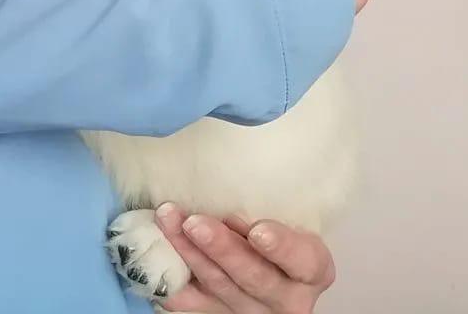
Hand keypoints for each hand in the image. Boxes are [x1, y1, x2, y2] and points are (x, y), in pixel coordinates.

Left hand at [154, 203, 335, 313]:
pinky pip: (191, 301)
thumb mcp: (285, 215)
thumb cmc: (276, 226)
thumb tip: (231, 168)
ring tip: (168, 220)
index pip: (304, 261)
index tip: (259, 230)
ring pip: (218, 286)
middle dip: (222, 249)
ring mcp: (250, 309)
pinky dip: (171, 277)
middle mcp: (285, 297)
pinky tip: (156, 252)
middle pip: (255, 277)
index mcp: (311, 271)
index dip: (283, 247)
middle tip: (195, 223)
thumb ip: (269, 205)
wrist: (265, 263)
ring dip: (189, 252)